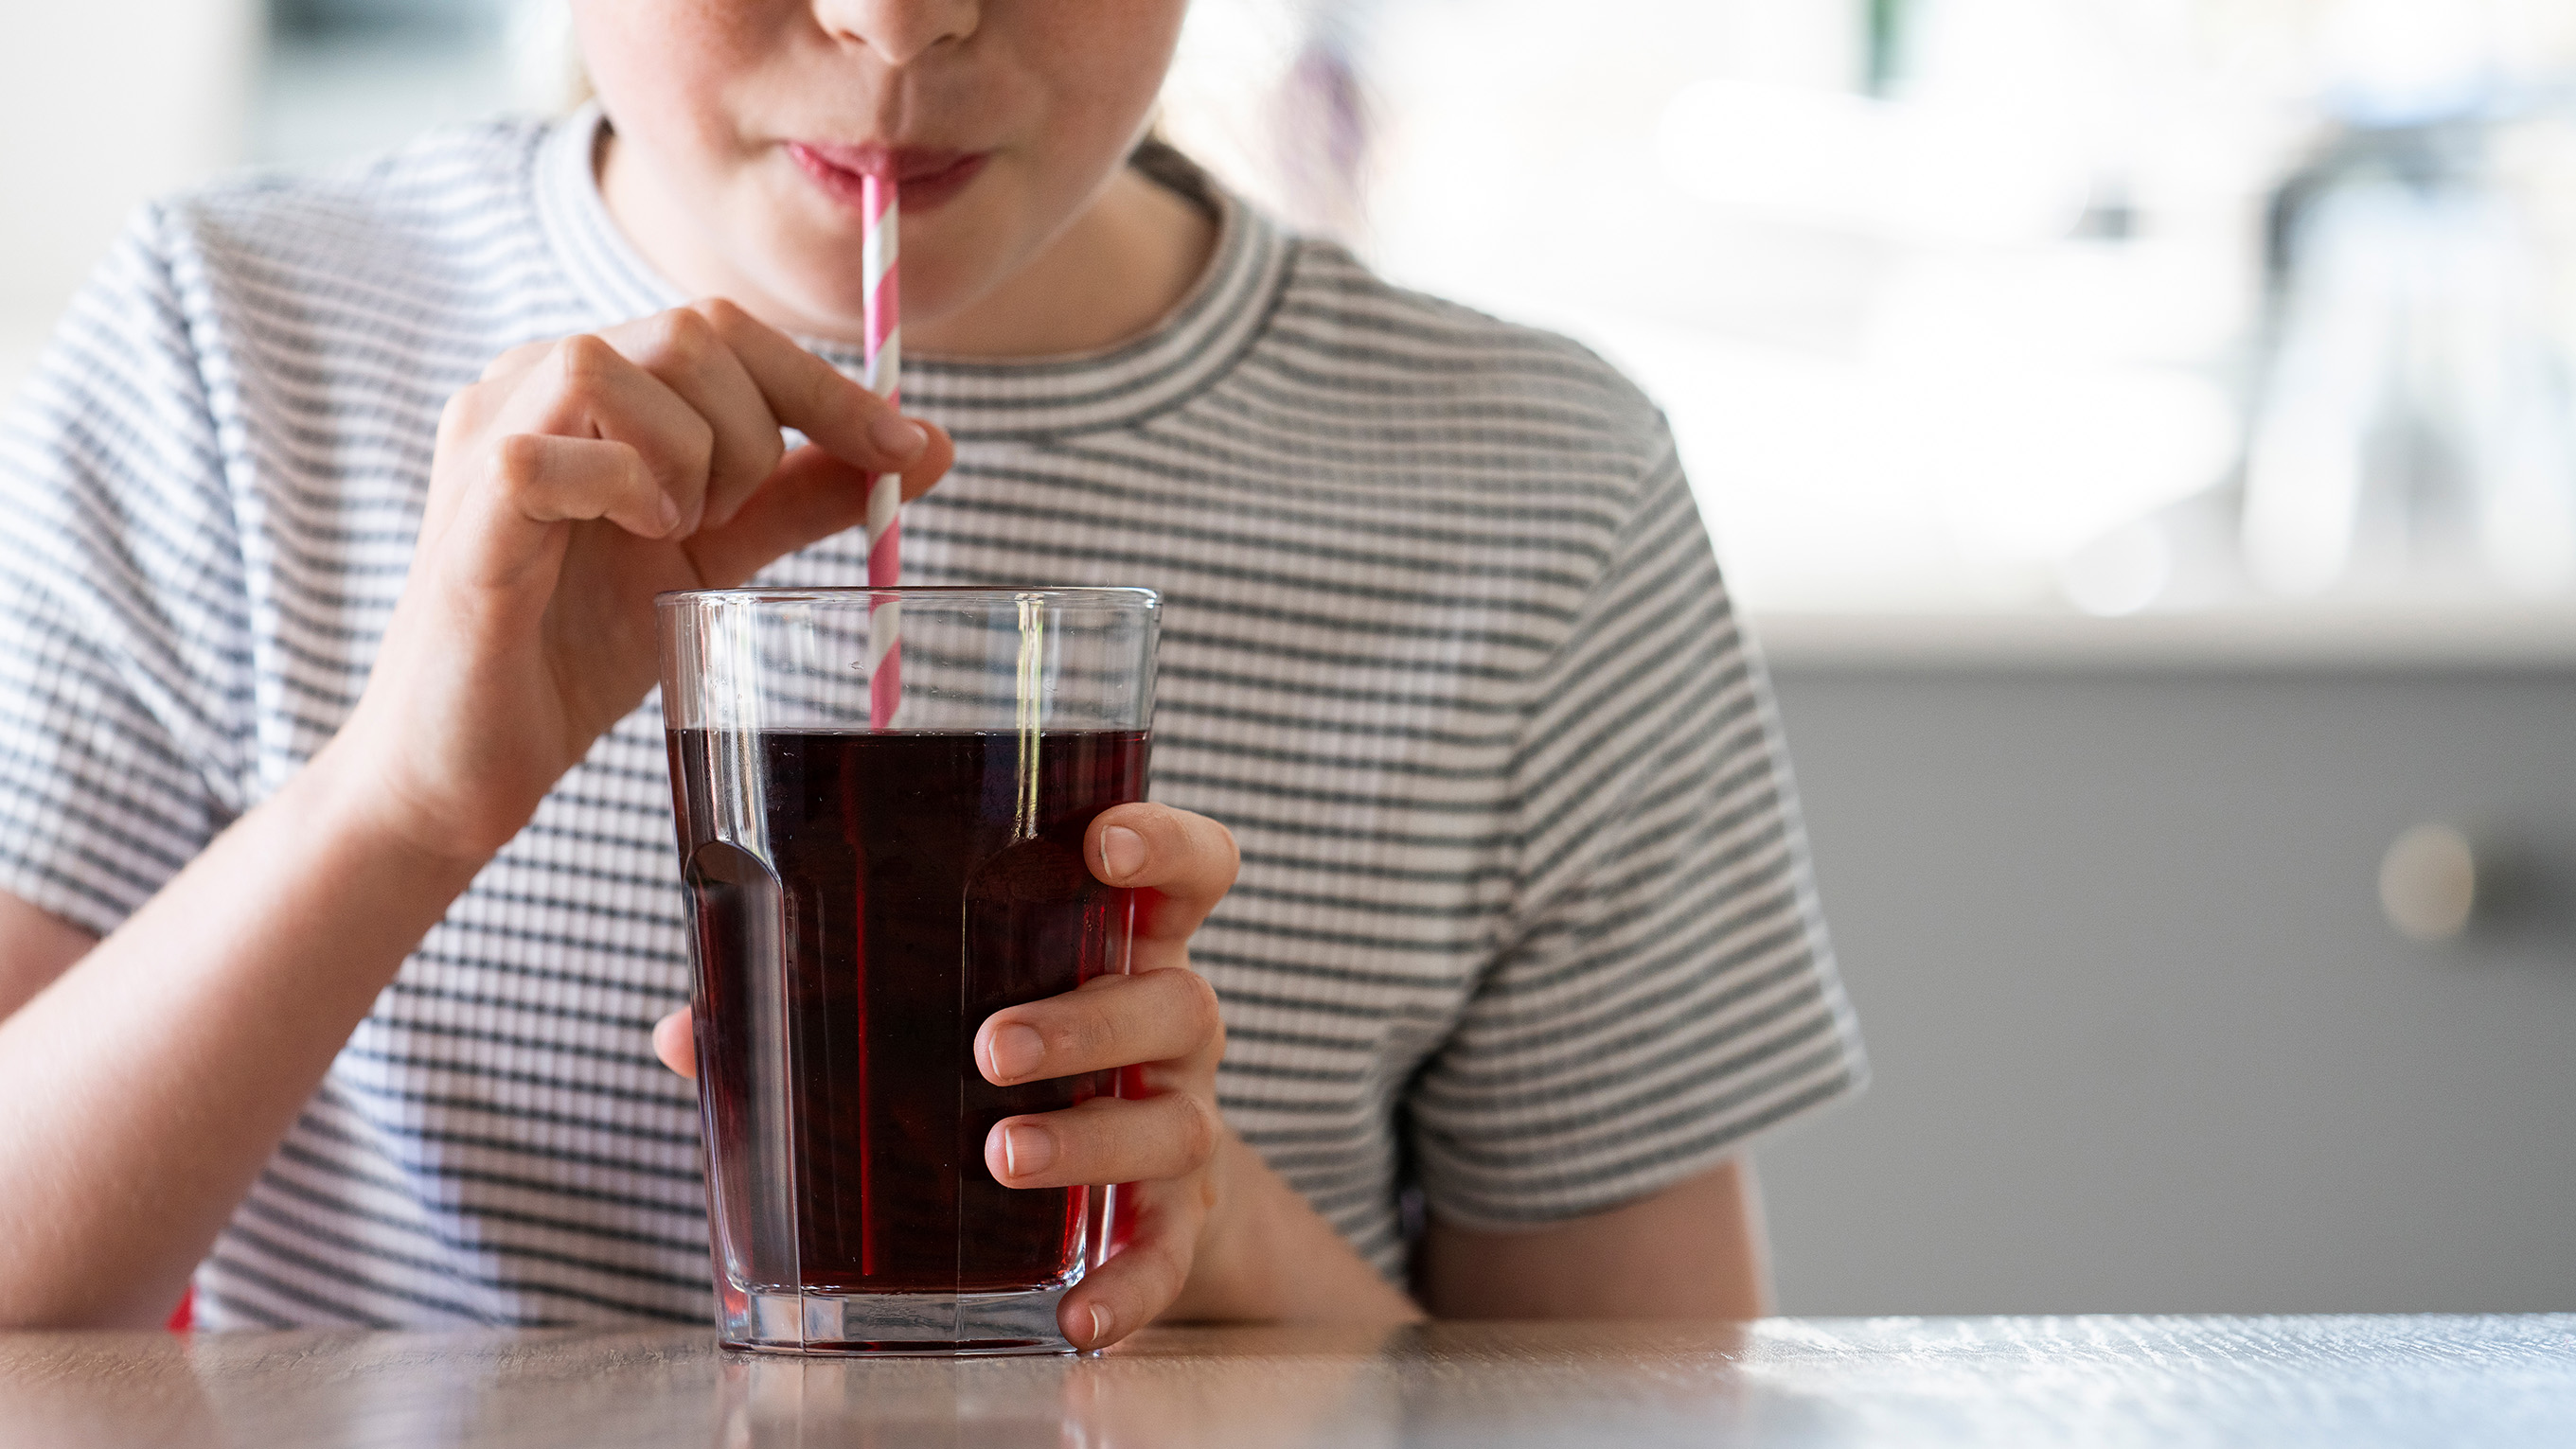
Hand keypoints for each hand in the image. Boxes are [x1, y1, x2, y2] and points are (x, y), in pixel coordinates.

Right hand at [336, 300, 954, 861]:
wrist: (470, 763)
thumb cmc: (575, 651)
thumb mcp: (714, 558)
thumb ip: (800, 496)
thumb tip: (923, 448)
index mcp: (586, 384)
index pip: (723, 328)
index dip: (824, 382)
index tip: (906, 448)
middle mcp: (526, 381)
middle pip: (691, 329)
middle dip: (760, 431)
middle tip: (734, 523)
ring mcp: (487, 432)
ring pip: (620, 365)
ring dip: (691, 459)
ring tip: (671, 534)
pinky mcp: (469, 501)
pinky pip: (558, 450)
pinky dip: (626, 491)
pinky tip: (630, 540)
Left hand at [653, 801, 1239, 1349]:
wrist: (1130, 1191)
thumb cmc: (1015, 1066)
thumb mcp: (944, 1013)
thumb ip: (822, 1005)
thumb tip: (682, 1032)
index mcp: (1118, 947)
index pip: (1189, 870)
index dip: (1164, 846)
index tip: (1106, 845)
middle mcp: (1170, 1026)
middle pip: (1173, 1000)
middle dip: (1084, 1021)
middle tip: (990, 1047)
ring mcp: (1182, 1120)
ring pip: (1173, 1122)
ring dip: (1088, 1139)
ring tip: (999, 1156)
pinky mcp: (1180, 1219)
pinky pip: (1169, 1253)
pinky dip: (1131, 1286)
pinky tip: (1076, 1317)